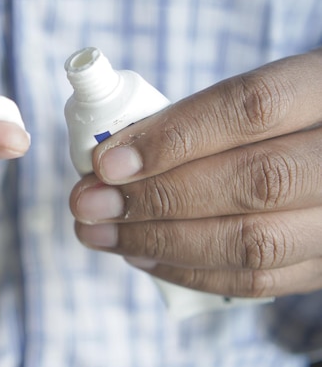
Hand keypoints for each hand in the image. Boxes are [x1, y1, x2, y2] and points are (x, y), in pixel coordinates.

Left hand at [70, 49, 321, 297]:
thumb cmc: (284, 115)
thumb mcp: (261, 91)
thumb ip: (200, 118)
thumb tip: (113, 158)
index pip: (252, 107)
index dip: (173, 137)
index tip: (107, 161)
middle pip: (254, 182)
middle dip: (155, 197)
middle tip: (87, 203)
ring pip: (256, 243)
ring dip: (161, 242)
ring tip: (101, 233)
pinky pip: (263, 282)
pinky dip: (191, 272)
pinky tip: (142, 256)